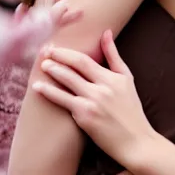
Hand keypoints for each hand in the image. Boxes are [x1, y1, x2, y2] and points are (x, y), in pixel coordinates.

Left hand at [32, 31, 156, 167]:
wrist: (135, 142)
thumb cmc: (131, 111)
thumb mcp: (126, 79)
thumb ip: (114, 56)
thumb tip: (105, 32)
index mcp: (113, 78)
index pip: (85, 59)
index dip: (67, 52)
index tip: (54, 48)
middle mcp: (103, 88)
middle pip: (75, 67)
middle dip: (57, 57)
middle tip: (43, 51)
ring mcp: (93, 102)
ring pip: (68, 81)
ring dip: (52, 71)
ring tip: (41, 66)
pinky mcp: (85, 117)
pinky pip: (63, 101)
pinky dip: (49, 92)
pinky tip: (38, 87)